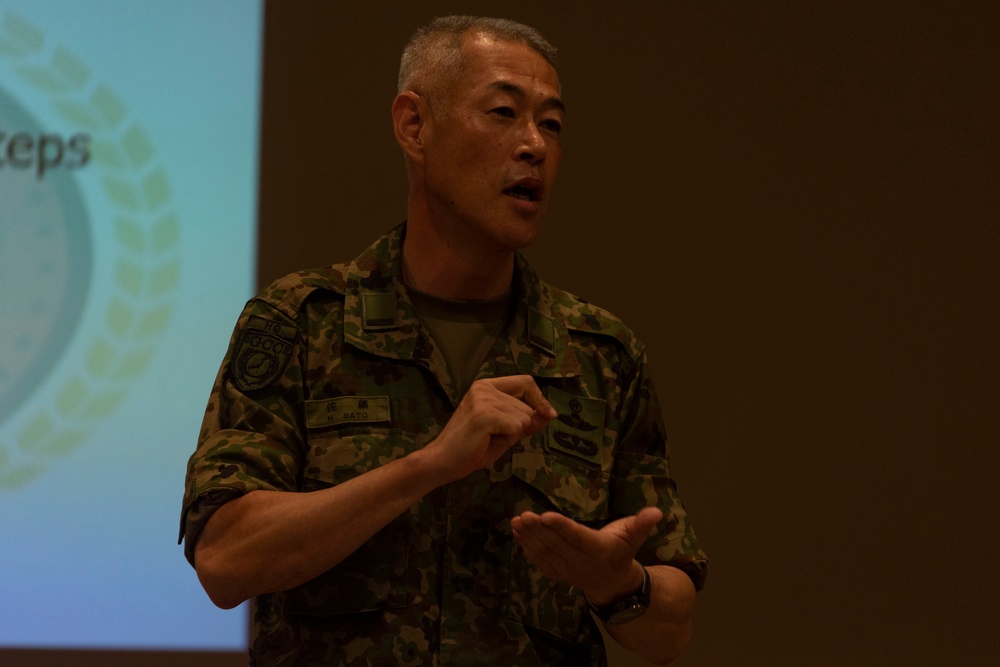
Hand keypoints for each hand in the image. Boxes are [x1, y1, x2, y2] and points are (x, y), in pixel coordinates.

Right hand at [426, 375, 555, 481]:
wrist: (444, 462)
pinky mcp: (485, 414)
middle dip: (520, 427)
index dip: (540, 399)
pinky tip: (487, 441)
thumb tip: (550, 413)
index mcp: (487, 386)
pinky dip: (508, 439)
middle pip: (528, 405)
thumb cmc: (472, 448)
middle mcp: (485, 388)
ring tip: (488, 438)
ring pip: (524, 418)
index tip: (549, 415)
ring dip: (512, 435)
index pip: (526, 382)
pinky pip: (517, 427)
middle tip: (494, 436)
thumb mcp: (505, 431)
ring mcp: (484, 399)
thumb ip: (526, 420)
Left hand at [511, 506, 662, 603]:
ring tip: (517, 521)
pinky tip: (517, 533)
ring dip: (529, 537)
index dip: (561, 527)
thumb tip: (657, 511)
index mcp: (598, 549)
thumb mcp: (633, 536)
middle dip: (539, 530)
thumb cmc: (622, 551)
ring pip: (545, 552)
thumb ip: (642, 523)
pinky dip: (527, 548)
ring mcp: (567, 569)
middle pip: (556, 544)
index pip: (577, 536)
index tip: (545, 515)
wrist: (613, 584)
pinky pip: (540, 561)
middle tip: (524, 515)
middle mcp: (580, 561)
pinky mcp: (557, 572)